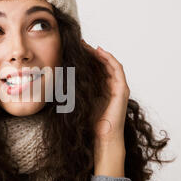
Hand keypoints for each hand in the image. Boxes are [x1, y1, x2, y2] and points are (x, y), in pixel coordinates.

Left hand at [82, 40, 129, 176]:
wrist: (101, 137)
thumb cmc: (90, 123)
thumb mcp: (78, 101)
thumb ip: (73, 90)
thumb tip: (58, 79)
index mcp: (101, 89)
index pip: (95, 68)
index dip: (86, 58)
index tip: (75, 49)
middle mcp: (111, 86)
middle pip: (102, 64)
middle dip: (91, 53)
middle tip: (81, 43)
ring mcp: (118, 87)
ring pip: (110, 64)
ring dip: (100, 54)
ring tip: (89, 46)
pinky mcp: (122, 90)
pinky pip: (117, 69)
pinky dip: (109, 59)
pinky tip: (100, 52)